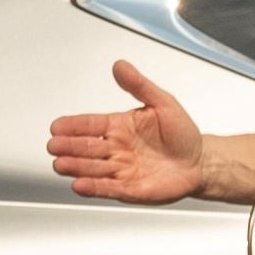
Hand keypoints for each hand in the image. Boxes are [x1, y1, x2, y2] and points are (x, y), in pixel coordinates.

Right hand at [43, 59, 210, 206]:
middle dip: (69, 147)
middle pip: (87, 148)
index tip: (57, 126)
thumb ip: (139, 85)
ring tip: (61, 164)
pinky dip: (93, 187)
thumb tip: (120, 66)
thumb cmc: (182, 133)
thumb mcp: (163, 102)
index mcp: (119, 126)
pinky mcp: (130, 189)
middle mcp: (116, 149)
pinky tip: (79, 184)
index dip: (73, 126)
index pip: (90, 125)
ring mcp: (121, 169)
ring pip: (93, 168)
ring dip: (76, 167)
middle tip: (54, 145)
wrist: (200, 161)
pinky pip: (108, 188)